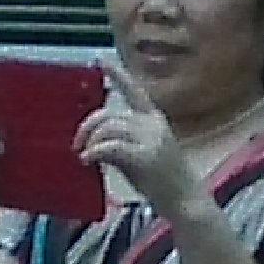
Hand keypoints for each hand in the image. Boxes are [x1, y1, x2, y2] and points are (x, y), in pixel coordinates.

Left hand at [76, 61, 210, 225]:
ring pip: (108, 129)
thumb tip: (93, 141)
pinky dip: (94, 152)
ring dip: (90, 142)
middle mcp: (153, 124)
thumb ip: (120, 142)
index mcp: (154, 119)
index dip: (116, 74)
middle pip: (109, 114)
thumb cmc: (163, 183)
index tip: (99, 60)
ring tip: (84, 157)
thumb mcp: (139, 155)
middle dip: (88, 127)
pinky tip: (87, 161)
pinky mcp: (146, 156)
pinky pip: (110, 146)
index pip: (133, 90)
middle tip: (77, 145)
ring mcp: (151, 139)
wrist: (185, 203)